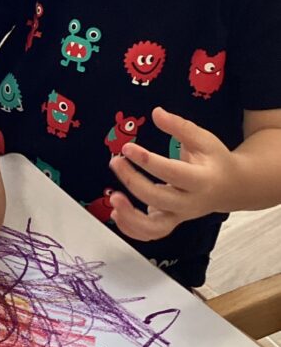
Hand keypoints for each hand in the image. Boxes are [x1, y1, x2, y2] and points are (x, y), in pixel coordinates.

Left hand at [108, 106, 241, 240]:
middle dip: (133, 181)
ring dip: (131, 217)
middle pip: (159, 199)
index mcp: (202, 180)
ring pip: (155, 227)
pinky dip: (132, 229)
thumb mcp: (203, 139)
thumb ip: (180, 126)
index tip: (126, 148)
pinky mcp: (172, 222)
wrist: (233, 187)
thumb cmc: (215, 160)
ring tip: (113, 199)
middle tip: (115, 161)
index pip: (172, 173)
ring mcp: (181, 216)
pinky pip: (151, 233)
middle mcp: (191, 203)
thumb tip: (156, 112)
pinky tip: (116, 212)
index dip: (148, 161)